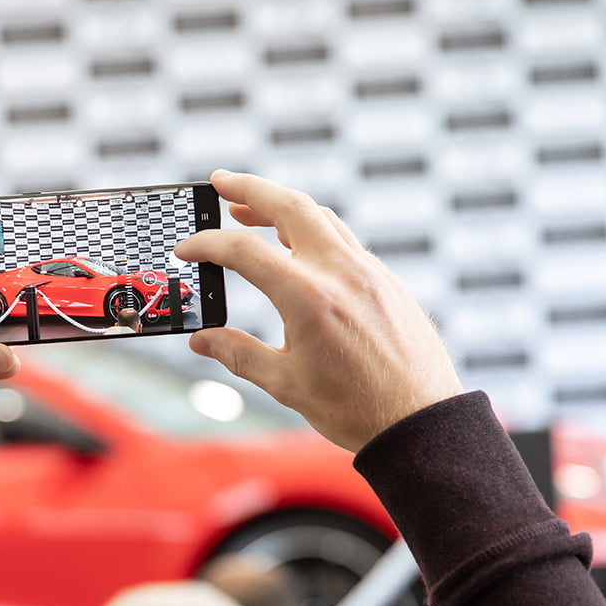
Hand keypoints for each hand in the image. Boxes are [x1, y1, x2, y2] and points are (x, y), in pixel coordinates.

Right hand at [174, 170, 461, 451]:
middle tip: (220, 182)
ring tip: (252, 210)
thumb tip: (203, 341)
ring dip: (283, 206)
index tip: (185, 249)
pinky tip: (298, 249)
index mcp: (309, 298)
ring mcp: (370, 272)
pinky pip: (345, 241)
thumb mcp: (286, 384)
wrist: (420, 422)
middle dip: (250, 189)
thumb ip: (239, 354)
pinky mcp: (387, 282)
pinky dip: (314, 231)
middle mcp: (341, 273)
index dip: (207, 245)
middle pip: (290, 206)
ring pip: (322, 217)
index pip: (245, 251)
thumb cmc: (355, 409)